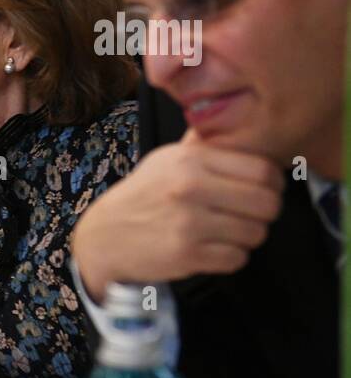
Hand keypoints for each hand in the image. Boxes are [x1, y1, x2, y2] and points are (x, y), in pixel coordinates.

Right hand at [71, 130, 283, 299]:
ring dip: (247, 237)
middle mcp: (189, 188)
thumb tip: (236, 117)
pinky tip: (211, 248)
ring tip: (225, 231)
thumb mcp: (166, 160)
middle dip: (264, 213)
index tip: (263, 190)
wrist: (104, 236)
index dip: (273, 183)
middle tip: (249, 214)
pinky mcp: (186, 254)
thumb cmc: (142, 197)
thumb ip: (203, 145)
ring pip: (256, 234)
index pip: (262, 170)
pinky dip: (230, 257)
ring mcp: (188, 223)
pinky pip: (237, 259)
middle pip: (267, 203)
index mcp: (189, 160)